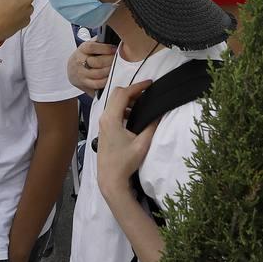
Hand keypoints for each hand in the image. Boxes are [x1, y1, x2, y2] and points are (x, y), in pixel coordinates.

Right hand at [67, 39, 116, 92]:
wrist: (72, 69)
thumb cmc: (84, 55)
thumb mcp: (88, 45)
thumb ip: (98, 41)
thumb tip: (111, 36)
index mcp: (82, 49)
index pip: (91, 47)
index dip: (105, 48)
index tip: (114, 49)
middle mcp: (80, 61)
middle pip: (97, 62)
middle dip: (110, 61)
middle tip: (118, 60)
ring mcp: (81, 73)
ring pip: (98, 73)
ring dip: (109, 71)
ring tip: (116, 68)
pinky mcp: (84, 83)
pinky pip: (97, 83)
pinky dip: (106, 81)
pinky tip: (110, 77)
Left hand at [97, 81, 157, 195]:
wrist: (110, 178)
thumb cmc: (125, 162)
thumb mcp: (142, 144)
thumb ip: (151, 126)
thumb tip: (160, 113)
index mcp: (112, 118)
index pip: (123, 94)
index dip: (137, 86)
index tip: (150, 84)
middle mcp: (104, 118)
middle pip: (117, 95)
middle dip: (132, 91)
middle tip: (147, 92)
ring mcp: (102, 123)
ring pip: (114, 103)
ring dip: (128, 100)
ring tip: (143, 102)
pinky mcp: (104, 129)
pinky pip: (113, 111)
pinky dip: (123, 108)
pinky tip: (134, 115)